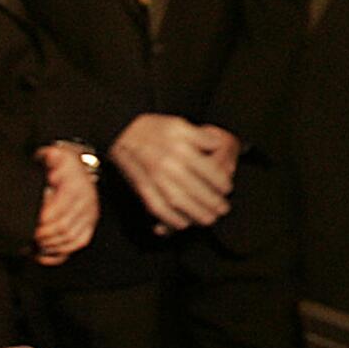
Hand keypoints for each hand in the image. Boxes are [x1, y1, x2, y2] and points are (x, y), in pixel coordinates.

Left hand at [32, 144, 99, 265]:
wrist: (77, 168)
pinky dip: (60, 253)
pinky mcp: (90, 225)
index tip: (29, 226)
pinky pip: (78, 243)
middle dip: (44, 236)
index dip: (44, 221)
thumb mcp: (55, 154)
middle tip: (27, 237)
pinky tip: (43, 254)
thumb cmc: (60, 163)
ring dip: (50, 246)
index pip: (61, 209)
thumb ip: (50, 156)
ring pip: (71, 239)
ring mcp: (90, 215)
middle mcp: (87, 202)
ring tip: (33, 246)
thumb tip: (51, 157)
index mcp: (77, 186)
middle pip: (65, 227)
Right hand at [108, 114, 234, 232]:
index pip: (209, 171)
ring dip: (197, 214)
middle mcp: (168, 164)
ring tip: (210, 219)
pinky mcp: (141, 188)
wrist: (121, 132)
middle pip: (196, 190)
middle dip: (213, 203)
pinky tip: (184, 223)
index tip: (227, 189)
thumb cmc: (154, 128)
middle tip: (223, 209)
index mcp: (181, 147)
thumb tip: (219, 146)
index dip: (221, 183)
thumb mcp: (181, 124)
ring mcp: (153, 178)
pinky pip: (158, 208)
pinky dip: (172, 219)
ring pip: (179, 202)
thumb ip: (202, 136)